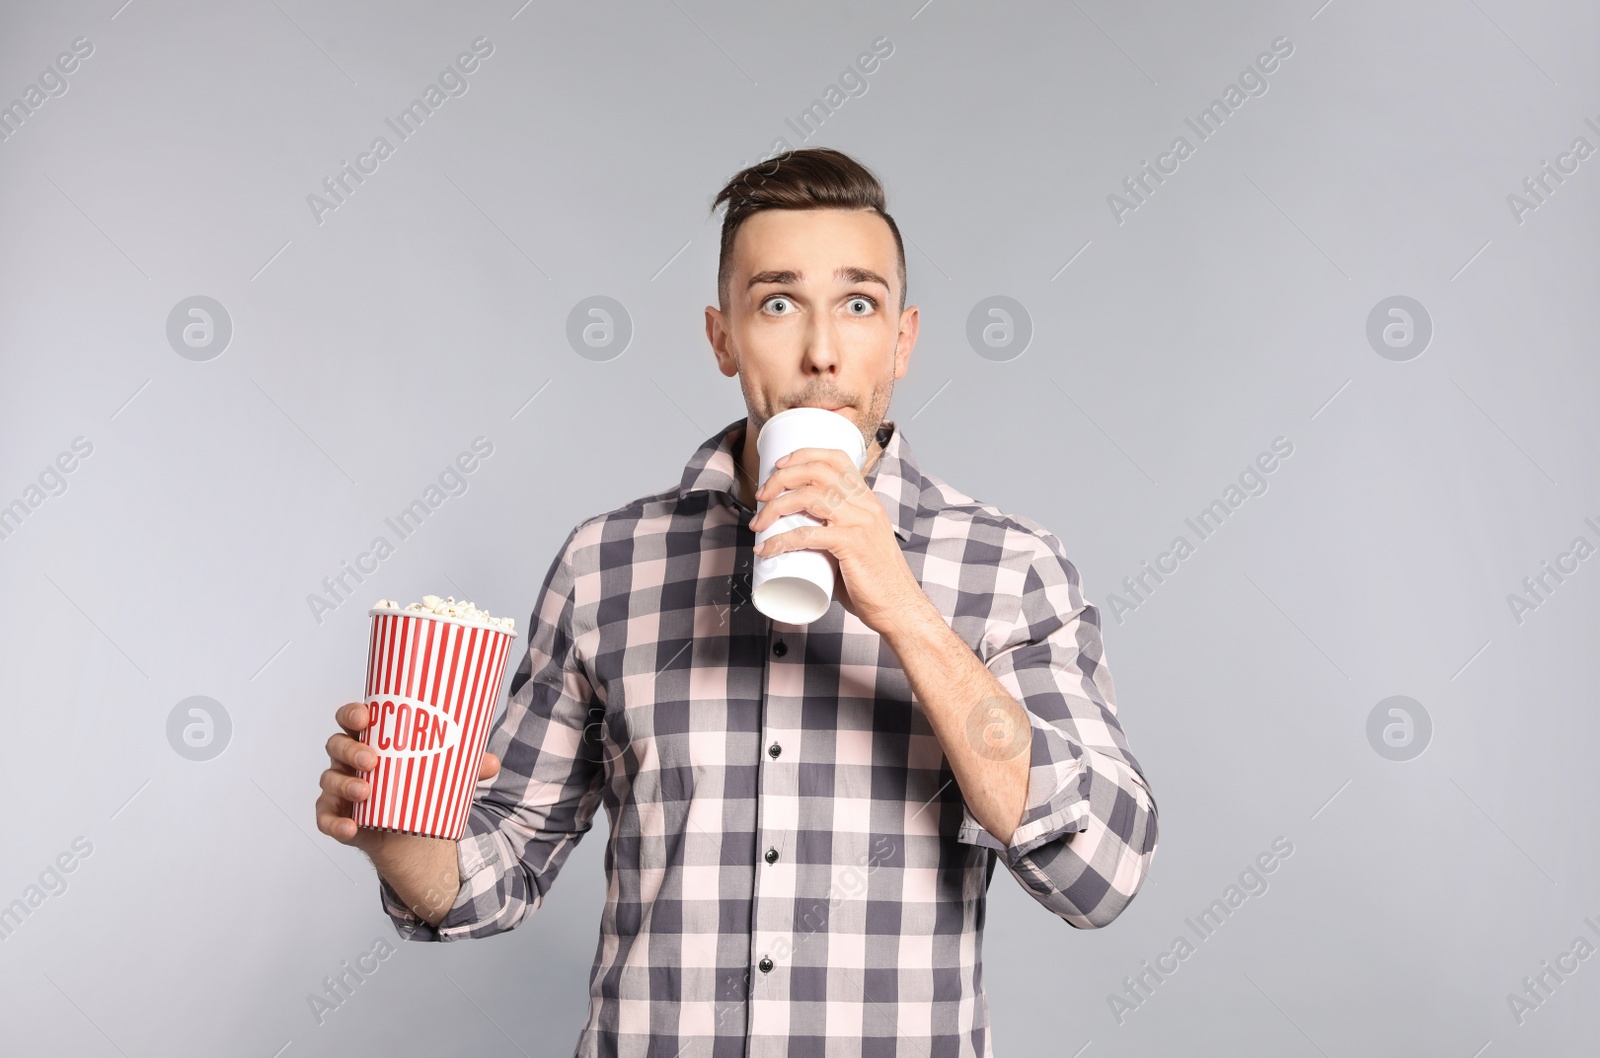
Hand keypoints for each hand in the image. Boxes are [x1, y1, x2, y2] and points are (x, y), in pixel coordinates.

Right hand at [315, 700, 500, 854]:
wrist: (409, 829)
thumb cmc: (418, 784)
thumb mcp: (443, 771)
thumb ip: (467, 766)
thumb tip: (493, 763)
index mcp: (370, 738)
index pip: (351, 718)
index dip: (352, 713)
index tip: (365, 716)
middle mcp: (348, 760)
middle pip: (336, 745)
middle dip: (351, 750)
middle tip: (372, 759)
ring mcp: (340, 788)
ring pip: (330, 780)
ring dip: (345, 785)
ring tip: (366, 792)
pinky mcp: (337, 816)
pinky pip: (327, 818)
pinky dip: (335, 823)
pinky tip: (350, 826)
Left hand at [749, 447, 925, 635]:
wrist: (899, 607)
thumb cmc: (874, 581)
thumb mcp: (858, 543)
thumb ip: (834, 532)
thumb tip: (798, 532)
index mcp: (867, 500)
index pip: (837, 459)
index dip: (804, 455)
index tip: (779, 466)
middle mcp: (865, 505)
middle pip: (817, 472)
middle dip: (781, 478)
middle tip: (761, 497)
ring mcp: (860, 523)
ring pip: (809, 497)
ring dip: (775, 507)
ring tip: (758, 524)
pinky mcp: (852, 545)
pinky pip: (807, 535)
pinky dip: (780, 541)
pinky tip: (765, 550)